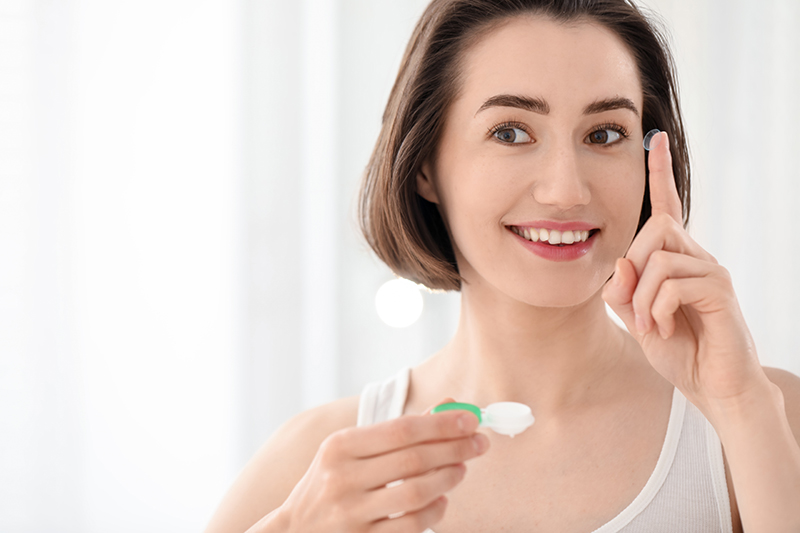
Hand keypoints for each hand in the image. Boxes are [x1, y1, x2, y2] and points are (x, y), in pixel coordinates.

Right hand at [275, 399, 489, 532]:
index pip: (401, 429)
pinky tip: (443, 499)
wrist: (294, 530)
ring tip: (462, 468)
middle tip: (479, 443)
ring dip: (448, 479)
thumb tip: (448, 406)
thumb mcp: (351, 450)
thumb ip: (397, 431)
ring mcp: (351, 513)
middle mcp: (343, 478)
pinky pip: (411, 526)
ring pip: (416, 494)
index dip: (441, 424)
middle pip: (413, 460)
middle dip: (454, 449)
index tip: (471, 420)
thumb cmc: (331, 482)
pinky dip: (435, 511)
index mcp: (340, 446)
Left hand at [602, 131, 767, 418]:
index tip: (654, 140)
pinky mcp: (720, 290)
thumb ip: (623, 291)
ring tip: (649, 326)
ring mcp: (712, 271)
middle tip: (634, 311)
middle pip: (655, 228)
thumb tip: (620, 261)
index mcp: (676, 259)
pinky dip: (656, 309)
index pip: (668, 208)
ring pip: (659, 257)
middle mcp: (697, 256)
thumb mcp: (636, 320)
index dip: (660, 174)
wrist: (715, 388)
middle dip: (633, 269)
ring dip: (641, 298)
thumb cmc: (678, 351)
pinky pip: (673, 283)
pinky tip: (663, 329)